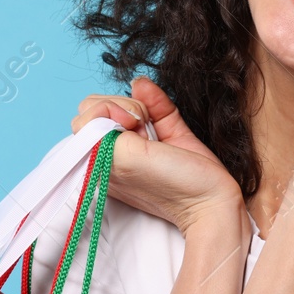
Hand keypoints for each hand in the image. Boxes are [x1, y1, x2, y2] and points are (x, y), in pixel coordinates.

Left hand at [72, 77, 241, 233]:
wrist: (210, 199)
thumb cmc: (168, 188)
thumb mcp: (125, 159)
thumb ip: (103, 131)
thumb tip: (103, 105)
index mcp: (98, 161)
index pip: (83, 120)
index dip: (103, 114)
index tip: (125, 127)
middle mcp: (115, 150)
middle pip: (99, 107)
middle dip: (119, 108)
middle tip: (139, 128)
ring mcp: (138, 139)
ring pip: (123, 101)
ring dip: (138, 105)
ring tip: (152, 126)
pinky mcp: (162, 130)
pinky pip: (150, 100)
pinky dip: (151, 94)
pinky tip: (151, 96)